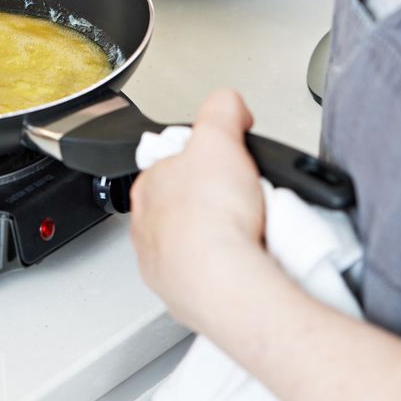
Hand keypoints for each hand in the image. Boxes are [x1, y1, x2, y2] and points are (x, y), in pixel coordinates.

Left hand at [130, 89, 277, 331]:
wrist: (226, 282)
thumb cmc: (212, 218)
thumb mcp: (219, 136)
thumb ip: (222, 109)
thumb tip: (228, 103)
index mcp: (149, 188)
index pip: (172, 165)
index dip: (203, 161)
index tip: (225, 165)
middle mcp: (150, 230)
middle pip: (186, 205)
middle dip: (214, 202)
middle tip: (243, 200)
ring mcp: (166, 267)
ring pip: (196, 244)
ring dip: (221, 237)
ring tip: (251, 231)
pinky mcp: (187, 298)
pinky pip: (211, 277)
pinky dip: (229, 269)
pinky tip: (248, 260)